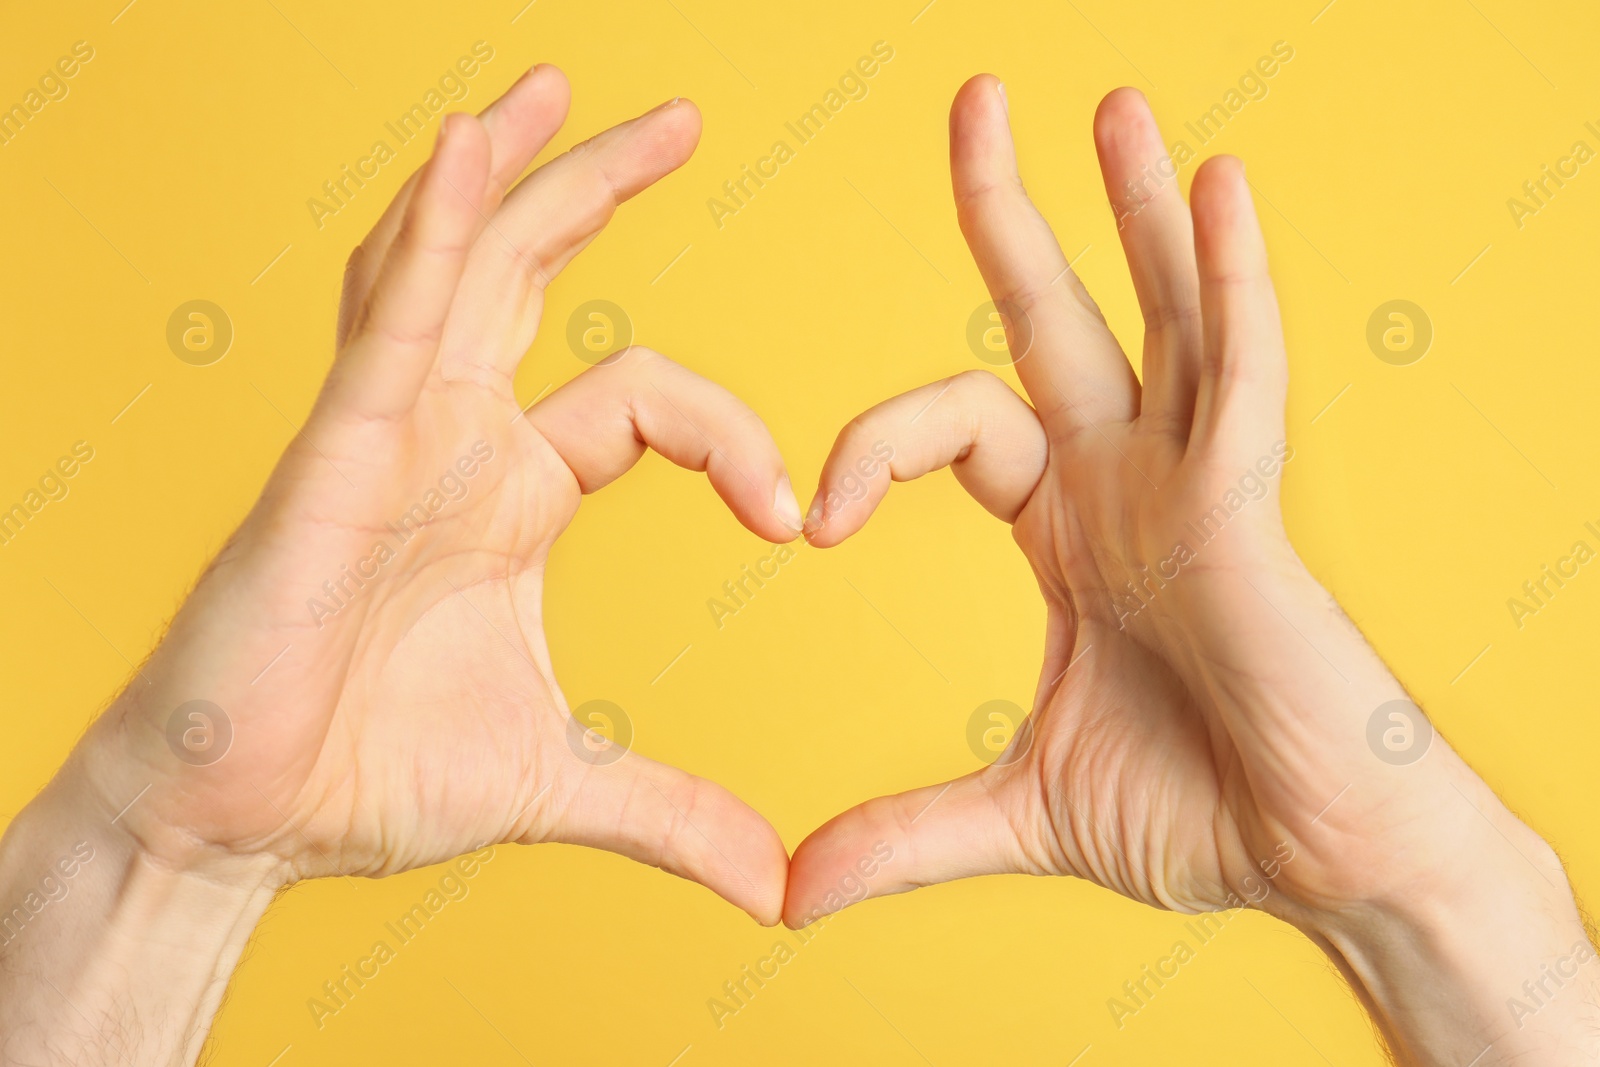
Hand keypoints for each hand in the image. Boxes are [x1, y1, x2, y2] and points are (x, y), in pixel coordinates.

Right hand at [67, 66, 796, 920]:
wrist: (241, 824)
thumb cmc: (368, 773)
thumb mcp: (559, 779)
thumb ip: (671, 811)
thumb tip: (771, 880)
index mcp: (512, 491)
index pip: (645, 401)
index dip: (734, 441)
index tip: (791, 520)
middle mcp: (452, 438)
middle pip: (532, 275)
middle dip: (596, 187)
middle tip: (678, 118)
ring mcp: (390, 433)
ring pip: (451, 266)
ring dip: (505, 172)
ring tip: (548, 86)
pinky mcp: (337, 456)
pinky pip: (391, 323)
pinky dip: (432, 234)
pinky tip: (466, 150)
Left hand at [784, 78, 1596, 1064]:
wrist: (1319, 865)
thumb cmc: (1200, 814)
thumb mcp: (1019, 811)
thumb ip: (904, 832)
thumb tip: (789, 894)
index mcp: (1070, 531)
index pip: (956, 431)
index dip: (871, 450)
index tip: (809, 521)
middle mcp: (1130, 484)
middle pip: (1057, 320)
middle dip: (1015, 213)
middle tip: (973, 100)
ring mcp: (1195, 485)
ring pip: (1161, 315)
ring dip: (1134, 208)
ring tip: (1105, 103)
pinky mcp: (1252, 511)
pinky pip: (1241, 377)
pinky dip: (1232, 282)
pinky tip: (1218, 186)